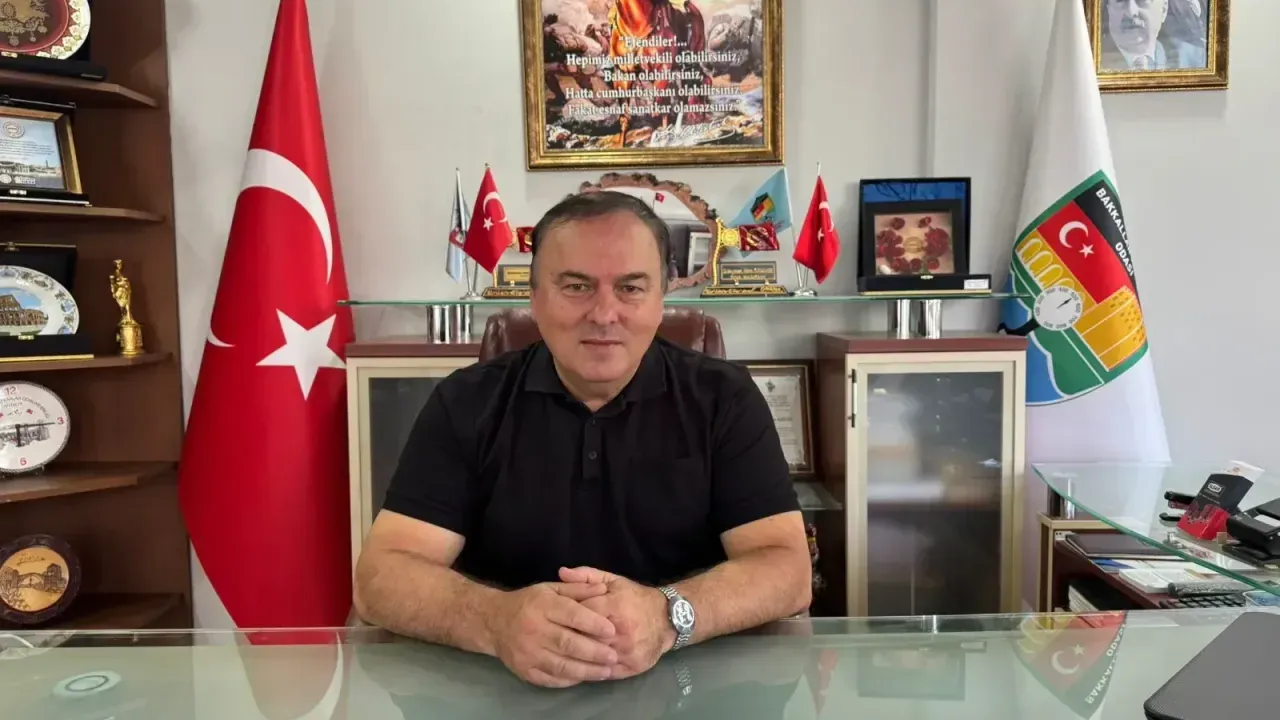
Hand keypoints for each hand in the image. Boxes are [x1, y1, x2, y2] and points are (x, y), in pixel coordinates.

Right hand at [489, 581, 619, 687]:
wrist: (495, 622)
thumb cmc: (529, 603)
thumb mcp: (551, 589)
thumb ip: (578, 589)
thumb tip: (604, 589)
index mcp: (543, 606)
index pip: (572, 615)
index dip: (593, 624)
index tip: (612, 631)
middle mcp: (534, 629)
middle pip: (568, 643)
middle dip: (594, 652)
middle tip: (614, 656)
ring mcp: (527, 653)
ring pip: (561, 665)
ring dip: (586, 670)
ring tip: (606, 672)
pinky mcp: (524, 670)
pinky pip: (550, 679)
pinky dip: (569, 680)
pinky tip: (584, 677)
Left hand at [559, 566, 675, 679]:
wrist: (667, 619)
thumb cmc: (636, 598)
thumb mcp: (613, 581)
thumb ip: (586, 576)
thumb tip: (561, 572)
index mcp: (615, 606)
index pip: (580, 614)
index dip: (564, 617)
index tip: (553, 619)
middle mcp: (622, 630)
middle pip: (585, 638)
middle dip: (567, 638)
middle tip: (552, 639)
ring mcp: (628, 651)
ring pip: (594, 658)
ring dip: (577, 657)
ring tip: (561, 655)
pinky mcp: (633, 667)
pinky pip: (605, 672)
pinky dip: (591, 671)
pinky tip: (579, 667)